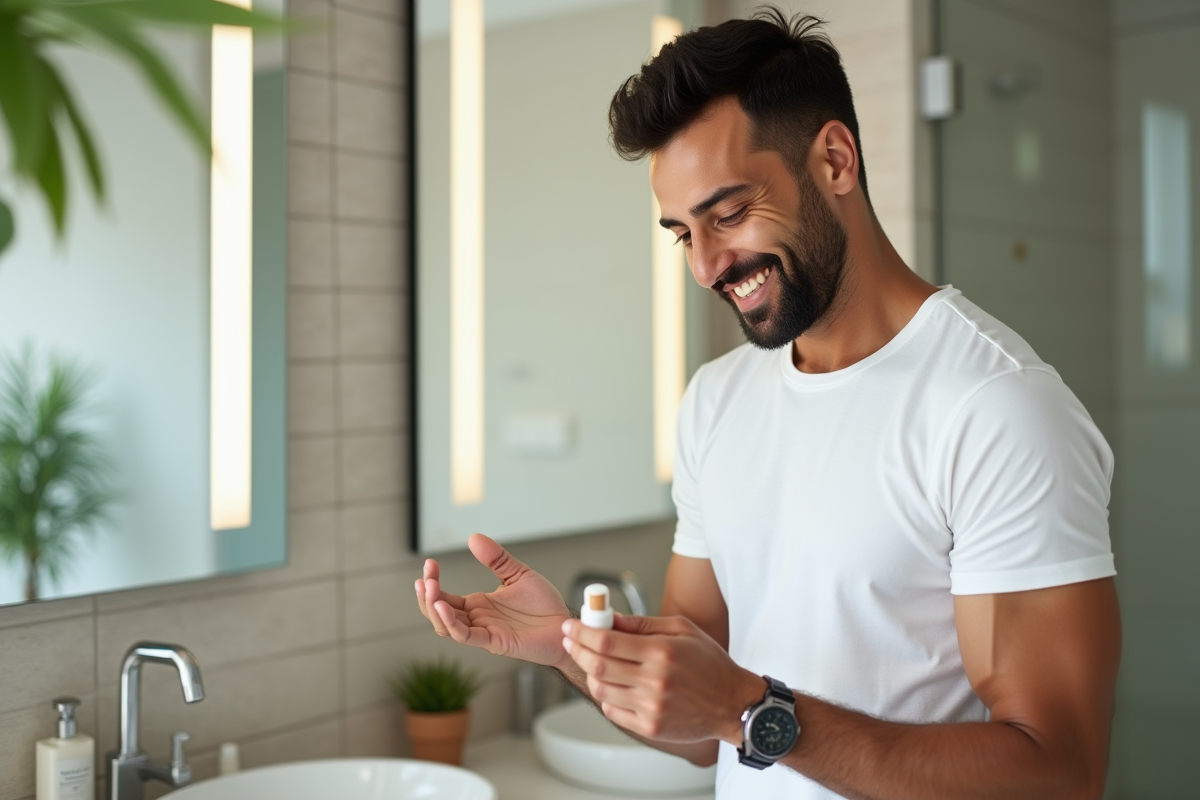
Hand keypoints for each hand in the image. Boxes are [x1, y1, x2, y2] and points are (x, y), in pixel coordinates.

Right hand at [415, 533, 572, 667]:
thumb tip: (473, 538)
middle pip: (438, 612)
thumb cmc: (543, 605)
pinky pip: (466, 636)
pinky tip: (444, 607)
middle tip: (425, 577)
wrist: (564, 625)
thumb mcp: (518, 574)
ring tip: (430, 589)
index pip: (444, 596)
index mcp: (478, 604)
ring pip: (447, 626)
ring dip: (434, 609)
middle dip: (427, 595)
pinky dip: (452, 624)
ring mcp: (484, 632)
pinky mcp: (495, 642)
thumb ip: (496, 559)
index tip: (430, 564)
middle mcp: (476, 619)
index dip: (433, 582)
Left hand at [561, 613, 762, 743]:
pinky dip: (605, 696)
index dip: (582, 632)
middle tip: (571, 640)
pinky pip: (612, 711)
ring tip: (592, 661)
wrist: (732, 703)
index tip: (569, 626)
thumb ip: (643, 624)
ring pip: (601, 690)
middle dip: (577, 650)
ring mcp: (651, 708)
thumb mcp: (682, 630)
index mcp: (661, 653)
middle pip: (598, 665)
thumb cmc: (710, 663)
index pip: (607, 642)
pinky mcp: (650, 727)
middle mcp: (655, 681)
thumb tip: (610, 619)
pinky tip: (610, 684)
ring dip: (589, 673)